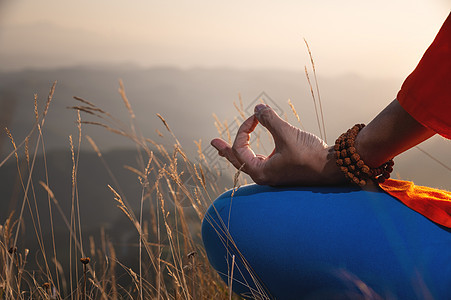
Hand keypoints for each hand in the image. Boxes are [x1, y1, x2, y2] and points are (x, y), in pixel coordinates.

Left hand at [210, 104, 345, 185]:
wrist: (333, 167)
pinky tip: (252, 151)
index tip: (255, 117)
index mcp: (261, 172)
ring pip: (248, 162)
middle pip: (238, 161)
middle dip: (225, 149)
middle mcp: (264, 176)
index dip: (243, 130)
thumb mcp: (287, 134)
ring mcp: (273, 174)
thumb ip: (269, 120)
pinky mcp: (282, 170)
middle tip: (213, 142)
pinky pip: (260, 162)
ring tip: (225, 149)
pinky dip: (253, 154)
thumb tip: (257, 107)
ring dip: (238, 152)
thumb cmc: (310, 155)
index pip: (239, 149)